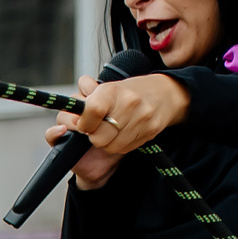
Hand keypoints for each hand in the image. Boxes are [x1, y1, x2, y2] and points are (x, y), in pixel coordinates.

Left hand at [52, 71, 188, 189]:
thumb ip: (82, 100)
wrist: (165, 94)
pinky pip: (124, 148)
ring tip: (112, 129)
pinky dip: (121, 144)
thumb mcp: (102, 90)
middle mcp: (128, 102)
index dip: (82, 123)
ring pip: (110, 146)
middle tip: (97, 129)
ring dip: (107, 142)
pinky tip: (124, 133)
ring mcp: (141, 117)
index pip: (90, 111)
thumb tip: (72, 111)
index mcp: (111, 90)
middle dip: (93, 136)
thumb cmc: (126, 93)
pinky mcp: (150, 131)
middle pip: (98, 137)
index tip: (83, 124)